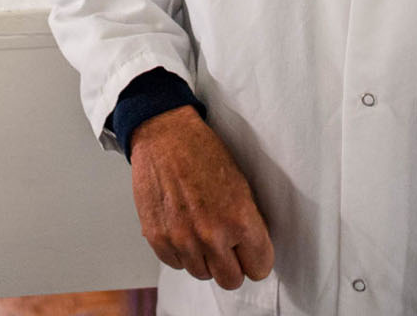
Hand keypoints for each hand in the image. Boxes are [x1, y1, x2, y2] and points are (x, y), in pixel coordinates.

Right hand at [129, 106, 273, 289]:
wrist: (165, 135)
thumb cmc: (202, 152)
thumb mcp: (241, 185)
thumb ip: (247, 223)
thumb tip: (251, 250)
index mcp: (239, 219)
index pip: (259, 267)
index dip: (256, 259)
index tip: (251, 252)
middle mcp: (210, 235)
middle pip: (231, 281)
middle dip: (233, 266)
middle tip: (228, 249)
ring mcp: (182, 239)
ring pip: (202, 274)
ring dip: (204, 259)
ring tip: (201, 231)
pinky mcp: (157, 238)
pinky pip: (176, 264)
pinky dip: (180, 253)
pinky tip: (183, 229)